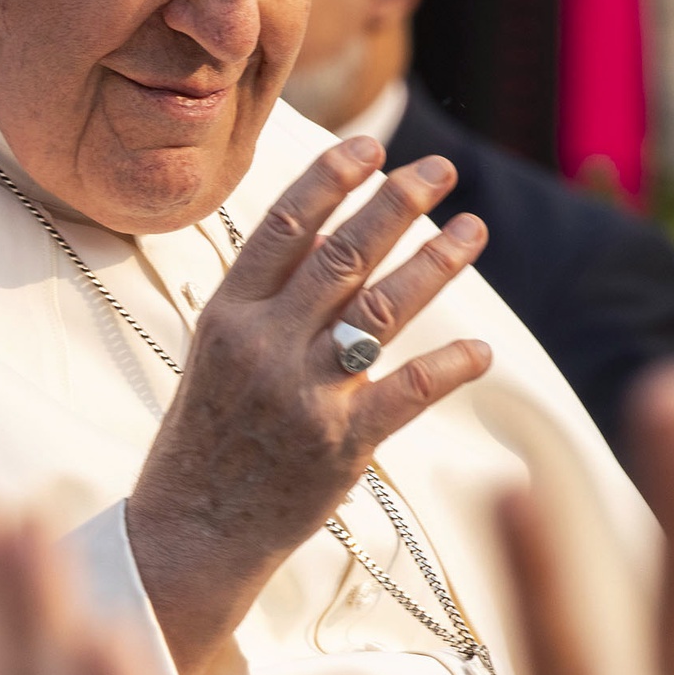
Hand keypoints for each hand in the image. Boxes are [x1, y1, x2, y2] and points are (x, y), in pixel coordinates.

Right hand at [126, 138, 490, 674]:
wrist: (192, 529)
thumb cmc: (208, 436)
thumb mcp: (217, 354)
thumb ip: (267, 298)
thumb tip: (324, 237)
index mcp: (228, 314)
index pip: (284, 225)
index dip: (330, 178)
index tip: (371, 145)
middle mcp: (264, 344)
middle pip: (343, 254)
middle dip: (398, 202)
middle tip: (440, 170)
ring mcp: (302, 393)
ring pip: (382, 309)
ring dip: (436, 262)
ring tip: (472, 230)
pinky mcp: (340, 444)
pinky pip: (407, 391)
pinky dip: (450, 366)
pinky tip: (482, 348)